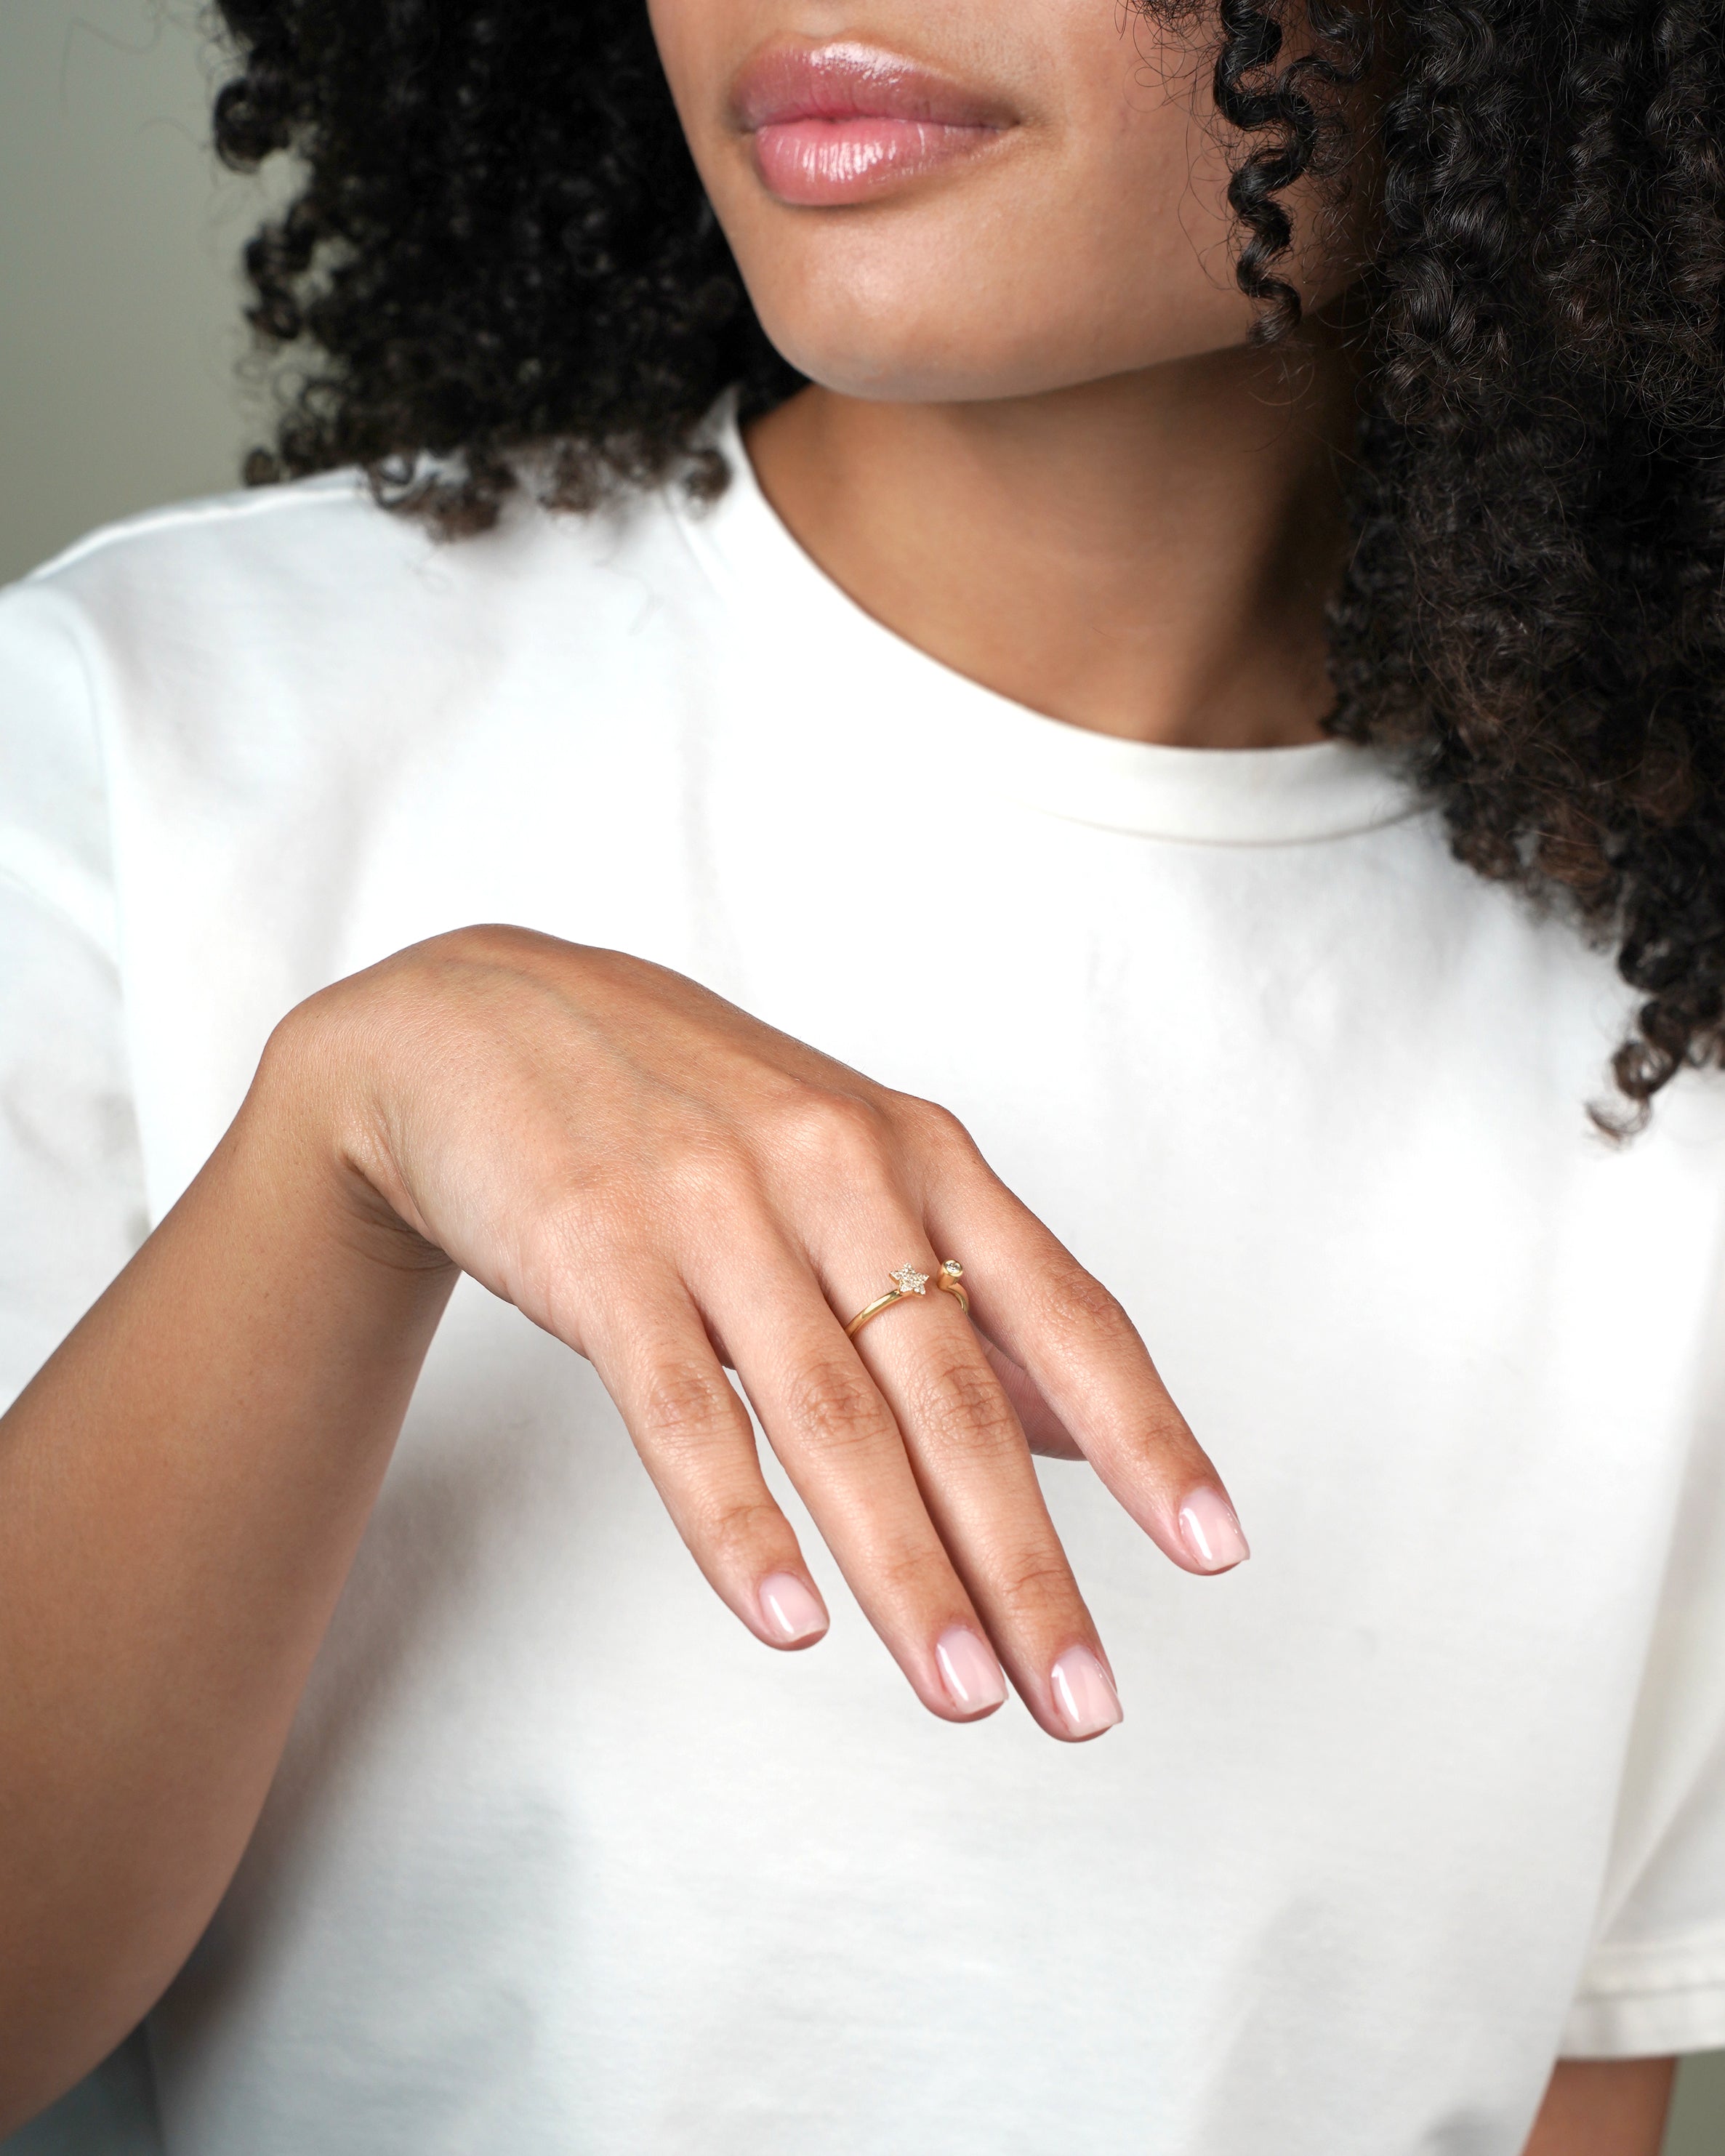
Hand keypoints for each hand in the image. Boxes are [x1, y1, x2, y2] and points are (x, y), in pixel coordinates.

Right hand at [298, 925, 1247, 1740]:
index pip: (1061, 1311)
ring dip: (907, 1568)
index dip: (1145, 1434)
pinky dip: (738, 1521)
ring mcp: (715, 1206)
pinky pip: (679, 1407)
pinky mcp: (598, 1249)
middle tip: (1083, 1698)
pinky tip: (791, 1619)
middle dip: (1027, 1561)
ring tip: (965, 1693)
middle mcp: (835, 1171)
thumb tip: (1089, 1434)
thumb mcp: (849, 1166)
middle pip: (955, 1394)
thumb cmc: (689, 1108)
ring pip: (832, 1415)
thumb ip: (965, 1292)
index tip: (1215, 1550)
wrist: (483, 1024)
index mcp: (917, 1154)